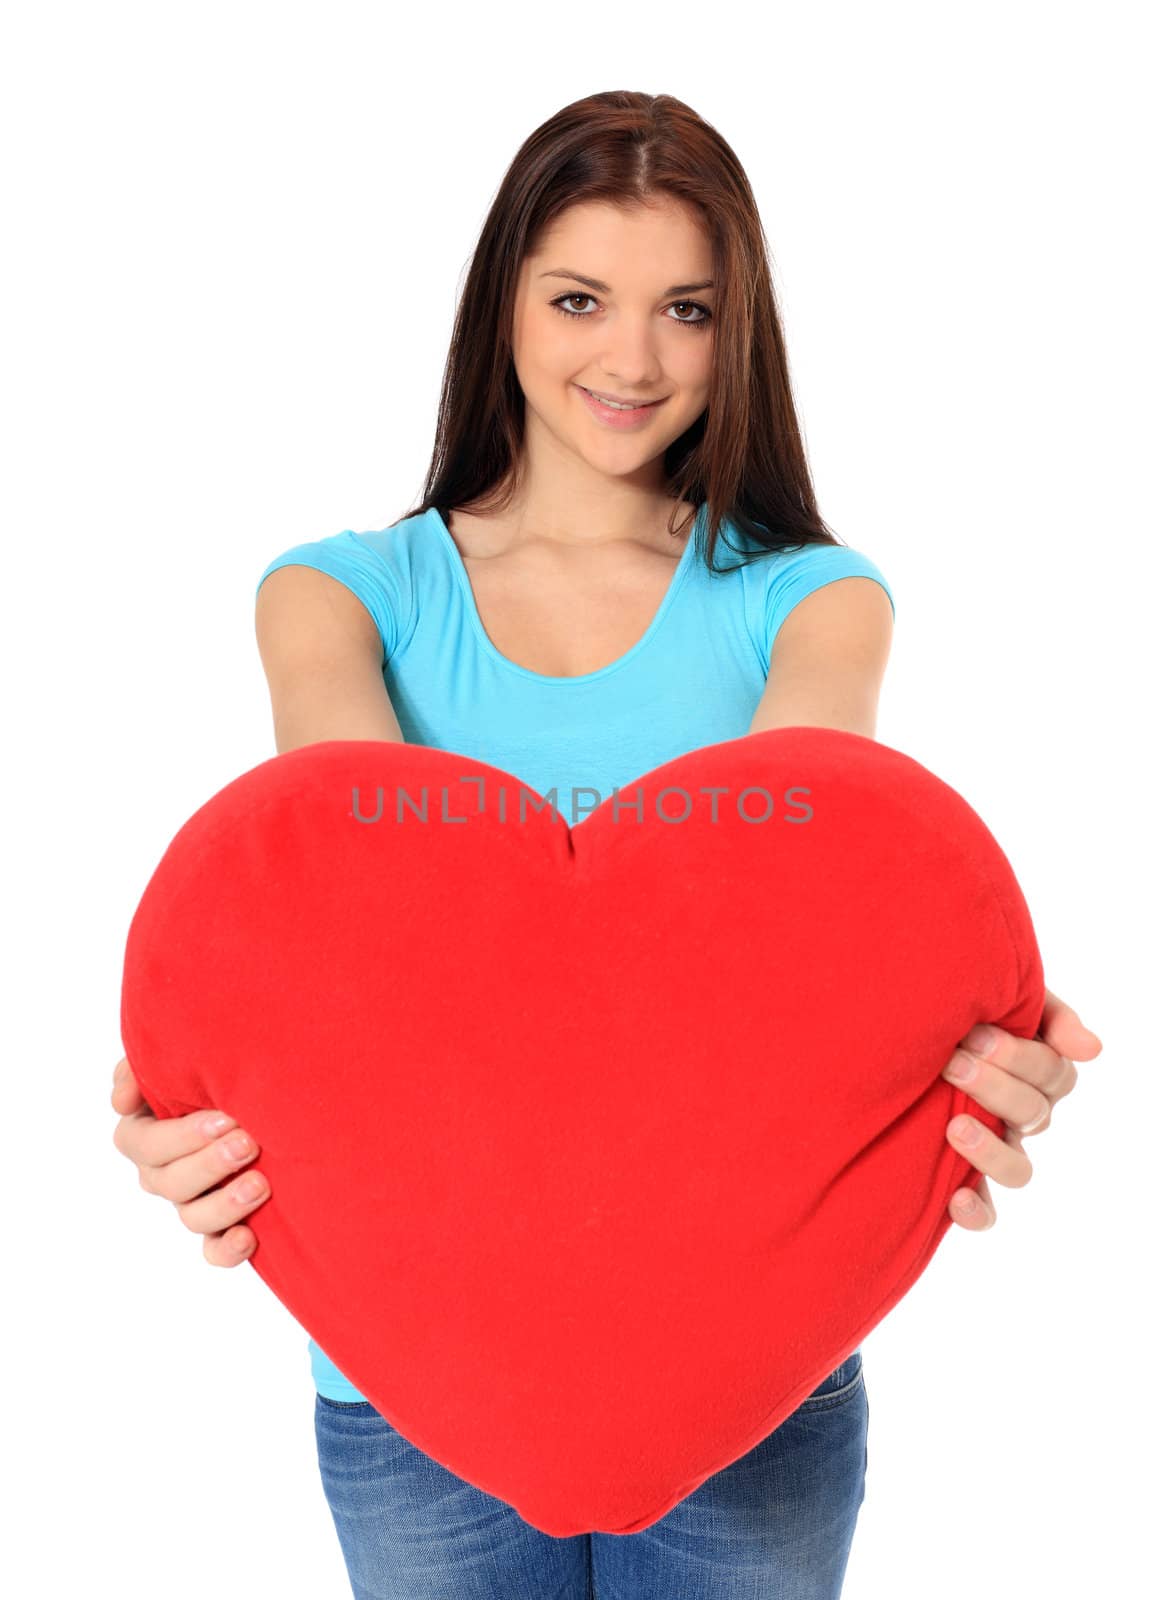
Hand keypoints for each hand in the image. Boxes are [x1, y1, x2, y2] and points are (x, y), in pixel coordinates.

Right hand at [110, 1055, 269, 1265]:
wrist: (259, 1095)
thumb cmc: (210, 1073)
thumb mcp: (174, 1060)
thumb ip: (139, 1070)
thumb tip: (121, 1102)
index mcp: (144, 1134)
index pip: (144, 1144)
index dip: (181, 1137)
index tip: (225, 1118)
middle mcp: (162, 1173)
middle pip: (170, 1182)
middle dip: (210, 1164)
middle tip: (248, 1143)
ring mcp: (190, 1202)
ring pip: (192, 1217)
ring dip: (225, 1204)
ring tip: (261, 1183)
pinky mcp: (220, 1226)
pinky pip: (213, 1250)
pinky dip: (228, 1249)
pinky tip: (249, 1237)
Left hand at [940, 986, 1101, 1230]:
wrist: (910, 1026)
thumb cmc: (965, 1011)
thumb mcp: (1007, 1000)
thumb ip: (1052, 1017)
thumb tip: (1091, 1049)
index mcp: (1038, 1074)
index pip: (1053, 1073)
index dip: (1018, 1058)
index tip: (974, 1034)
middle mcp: (1023, 1116)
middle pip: (1032, 1113)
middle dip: (994, 1088)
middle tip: (953, 1063)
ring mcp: (998, 1149)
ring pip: (1018, 1170)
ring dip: (991, 1151)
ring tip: (953, 1127)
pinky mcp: (966, 1178)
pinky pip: (985, 1212)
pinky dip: (976, 1211)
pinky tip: (956, 1197)